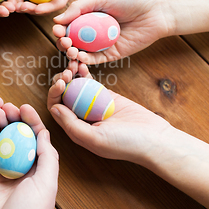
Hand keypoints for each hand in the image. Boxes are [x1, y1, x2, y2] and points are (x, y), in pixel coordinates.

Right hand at [0, 103, 58, 208]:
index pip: (38, 138)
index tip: (25, 107)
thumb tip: (45, 133)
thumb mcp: (46, 185)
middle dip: (15, 118)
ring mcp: (4, 167)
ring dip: (1, 121)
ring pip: (3, 138)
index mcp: (41, 170)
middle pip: (19, 135)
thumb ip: (48, 158)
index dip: (32, 121)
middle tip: (8, 105)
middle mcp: (23, 166)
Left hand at [47, 68, 171, 164]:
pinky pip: (91, 83)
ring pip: (75, 87)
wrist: (155, 139)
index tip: (61, 83)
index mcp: (75, 129)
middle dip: (61, 82)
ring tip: (73, 64)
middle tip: (67, 72)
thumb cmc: (126, 144)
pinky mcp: (106, 96)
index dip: (54, 95)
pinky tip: (81, 65)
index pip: (56, 109)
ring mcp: (94, 105)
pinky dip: (84, 73)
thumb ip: (72, 125)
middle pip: (64, 96)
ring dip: (71, 75)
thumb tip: (54, 109)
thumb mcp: (96, 138)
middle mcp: (82, 117)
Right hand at [53, 0, 173, 63]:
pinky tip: (79, 57)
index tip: (56, 30)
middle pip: (72, 40)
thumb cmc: (131, 0)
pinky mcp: (111, 55)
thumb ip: (79, 8)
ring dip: (71, 53)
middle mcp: (93, 32)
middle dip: (63, 42)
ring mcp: (101, 45)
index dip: (60, 29)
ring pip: (80, 52)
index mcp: (89, 17)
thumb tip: (56, 19)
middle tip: (63, 41)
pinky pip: (94, 60)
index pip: (69, 25)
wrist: (157, 11)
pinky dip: (84, 61)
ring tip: (69, 49)